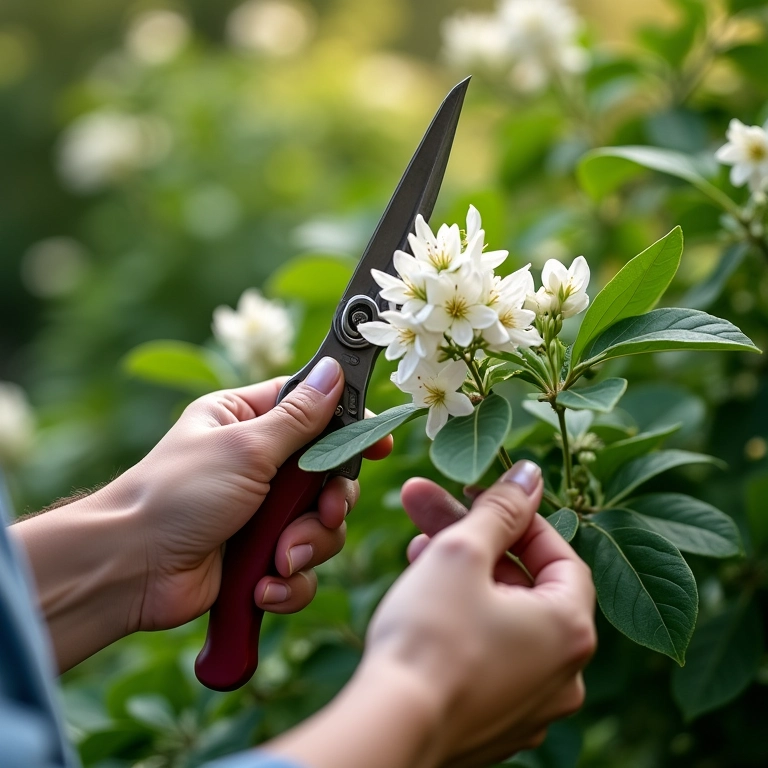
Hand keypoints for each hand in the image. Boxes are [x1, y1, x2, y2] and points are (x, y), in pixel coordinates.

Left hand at [115, 357, 391, 631]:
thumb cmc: (177, 494)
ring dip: (306, 546)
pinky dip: (288, 582)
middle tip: (325, 512)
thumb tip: (336, 371)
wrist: (130, 569)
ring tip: (277, 560)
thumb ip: (300, 417)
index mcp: (248, 421)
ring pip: (322, 526)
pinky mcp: (261, 558)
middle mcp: (260, 464)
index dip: (350, 426)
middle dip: (329, 503)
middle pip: (329, 475)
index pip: (314, 410)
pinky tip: (262, 587)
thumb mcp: (245, 446)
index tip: (379, 443)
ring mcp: (262, 513)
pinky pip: (302, 569)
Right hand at [390, 464, 595, 764]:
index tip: (480, 496)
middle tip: (429, 508)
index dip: (518, 518)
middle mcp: (562, 674)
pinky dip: (462, 621)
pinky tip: (422, 596)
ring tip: (415, 548)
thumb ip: (502, 509)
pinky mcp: (493, 723)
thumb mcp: (465, 552)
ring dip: (462, 576)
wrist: (392, 729)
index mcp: (570, 629)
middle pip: (521, 584)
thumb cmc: (431, 636)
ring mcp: (528, 705)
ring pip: (500, 618)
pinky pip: (486, 655)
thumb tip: (530, 475)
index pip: (558, 555)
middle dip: (473, 540)